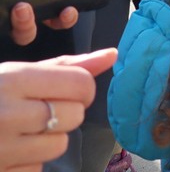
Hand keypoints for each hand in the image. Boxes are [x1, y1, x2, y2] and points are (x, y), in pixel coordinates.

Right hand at [0, 48, 116, 171]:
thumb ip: (65, 66)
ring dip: (46, 140)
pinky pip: (35, 171)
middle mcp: (7, 114)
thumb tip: (112, 55)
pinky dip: (27, 163)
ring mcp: (0, 149)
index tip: (64, 90)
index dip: (80, 89)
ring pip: (58, 146)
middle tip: (37, 111)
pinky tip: (7, 152)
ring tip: (20, 131)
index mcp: (12, 80)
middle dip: (64, 114)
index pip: (81, 85)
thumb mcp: (15, 72)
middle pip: (74, 116)